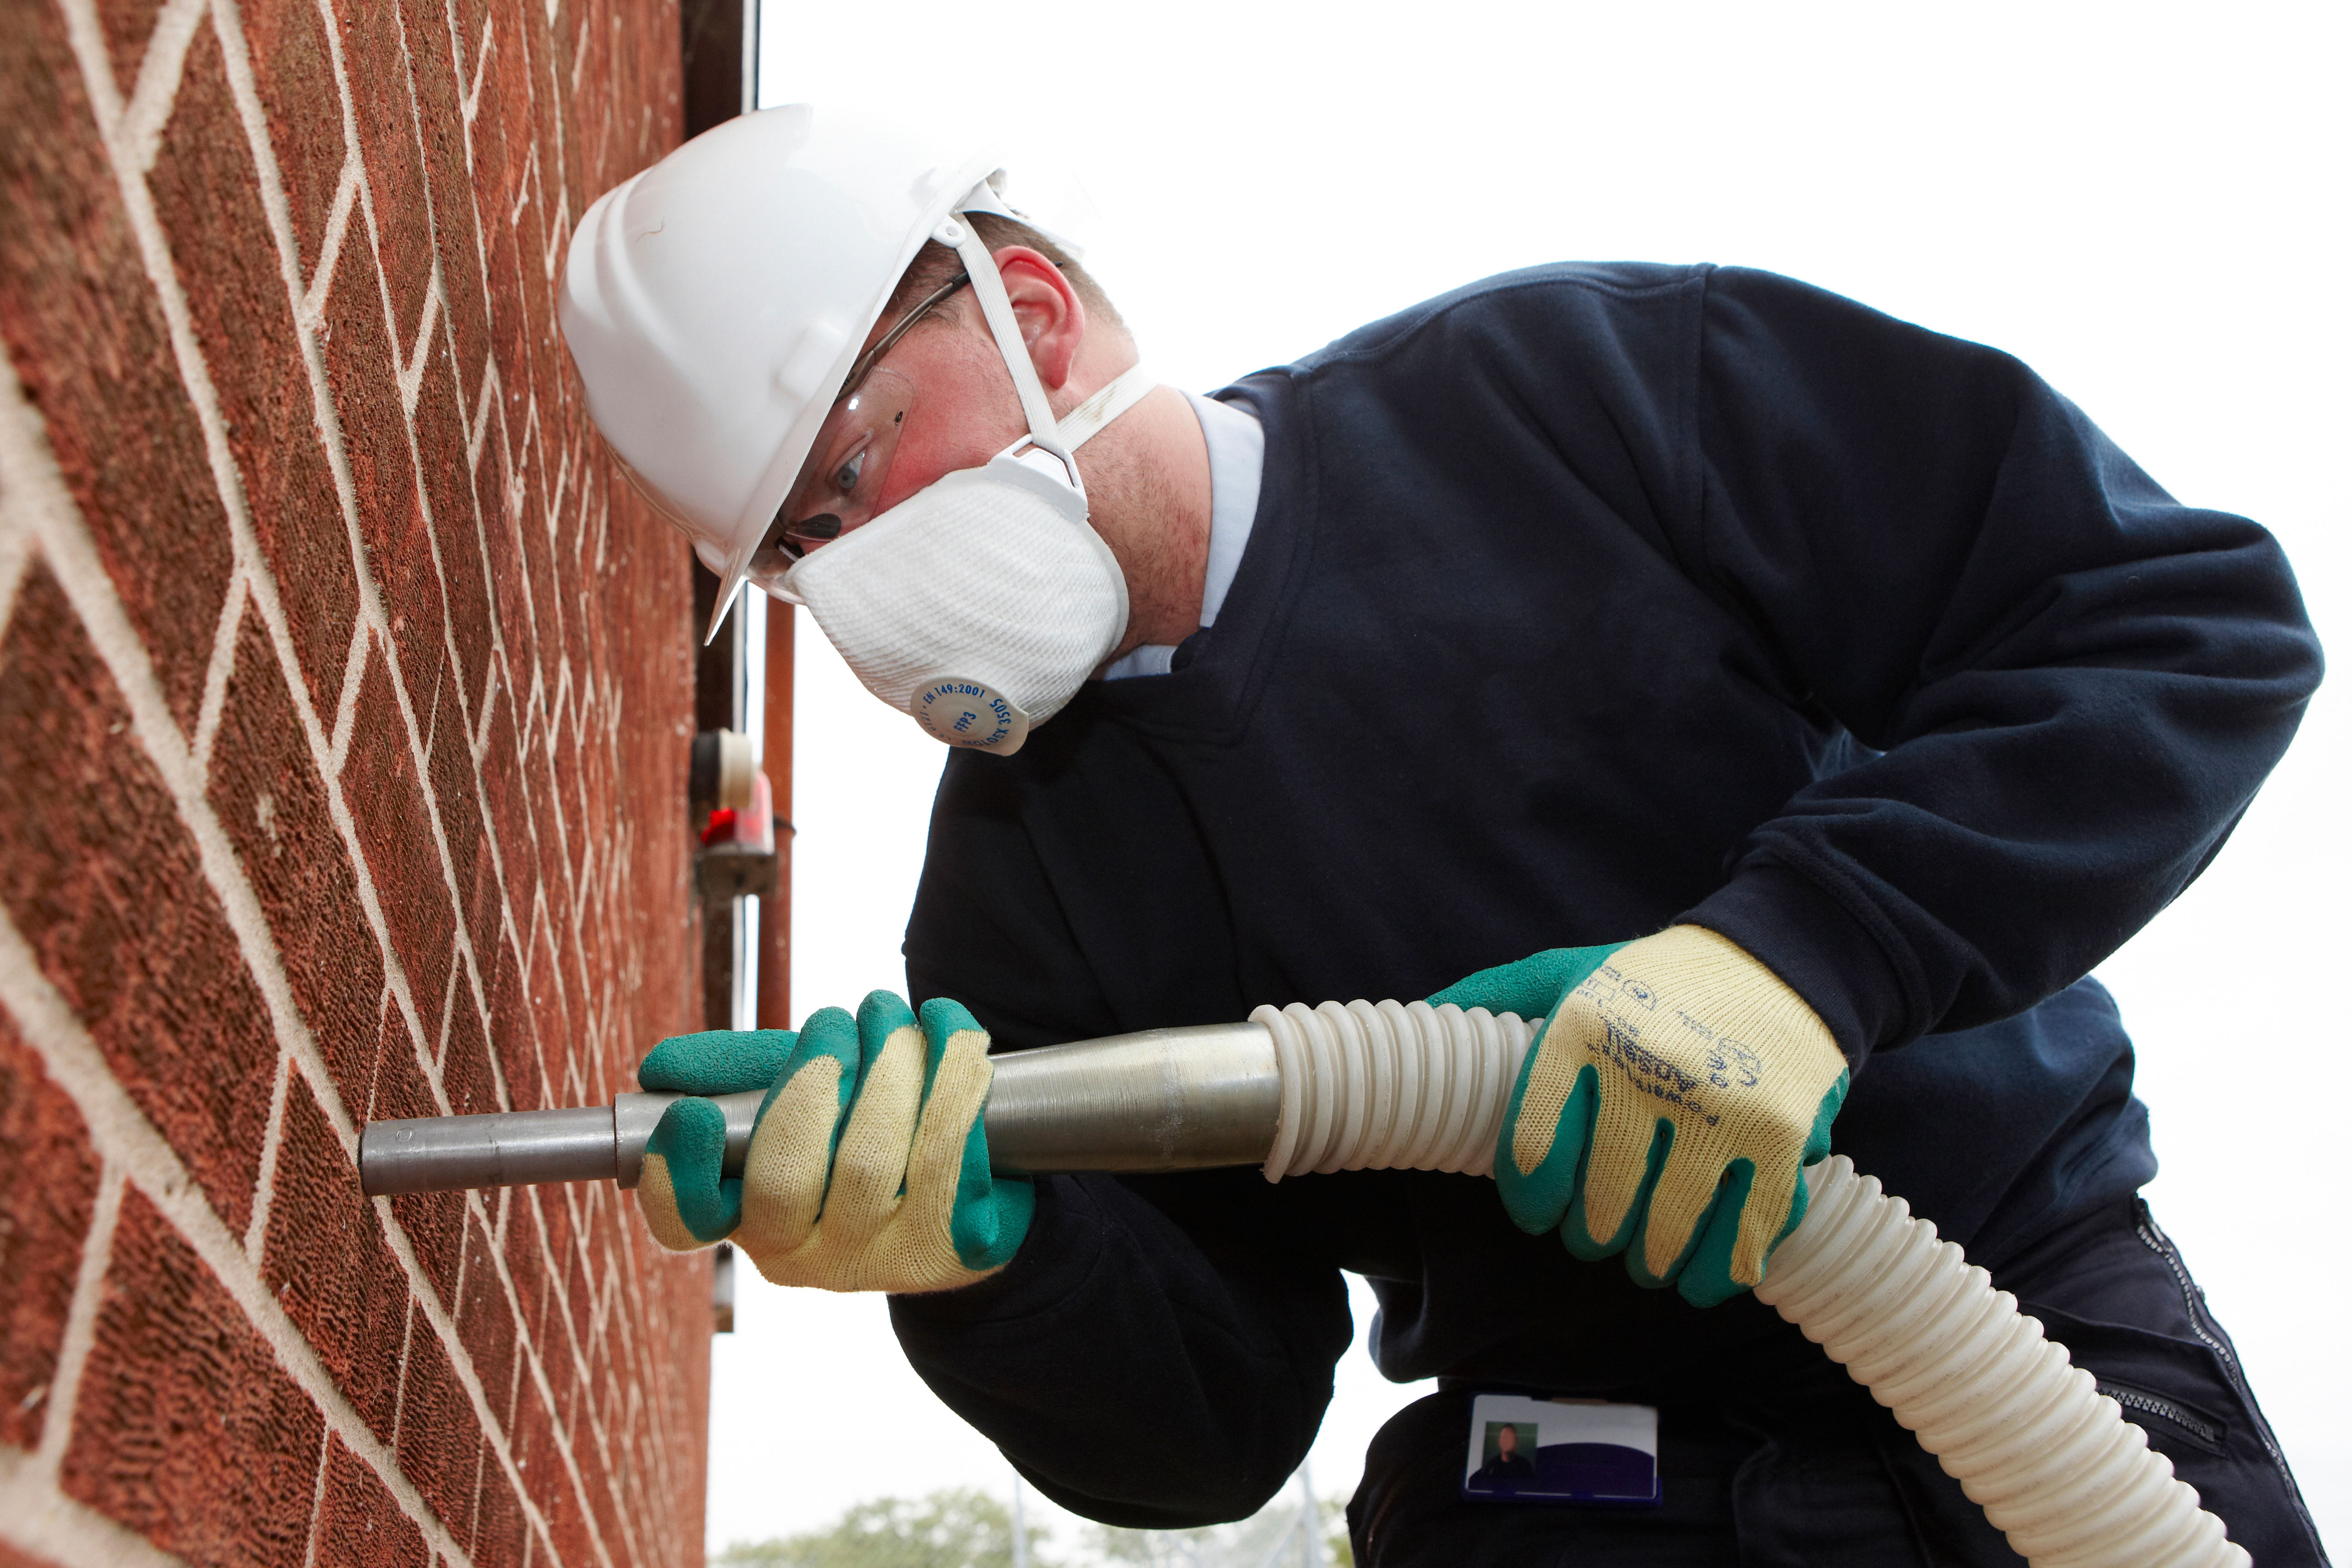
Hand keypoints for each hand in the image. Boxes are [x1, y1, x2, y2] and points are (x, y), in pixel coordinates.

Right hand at [632, 991, 1031, 1292]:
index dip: (677, 1175)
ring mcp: (890, 1259)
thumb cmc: (872, 1122)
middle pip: (784, 1178)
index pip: (688, 1223)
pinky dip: (951, 1072)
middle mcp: (814, 1258)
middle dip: (810, 1079)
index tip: (695, 1112)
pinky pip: (951, 1153)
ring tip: (890, 1013)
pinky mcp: (964, 1244)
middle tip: (835, 1021)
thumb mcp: (801, 1089)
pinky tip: (948, 1030)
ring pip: (869, 1159)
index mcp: (757, 1221)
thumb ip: (733, 1075)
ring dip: (883, 1064)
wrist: (990, 1165)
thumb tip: (658, 1069)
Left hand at [1431, 927, 1848, 1306]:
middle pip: (1603, 1201)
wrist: (1780, 959)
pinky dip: (1720, 1272)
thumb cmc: (1653, 980)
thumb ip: (1493, 997)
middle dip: (1593, 1234)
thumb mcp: (1567, 969)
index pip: (1535, 1146)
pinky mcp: (1784, 1138)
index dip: (1531, 1200)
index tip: (1537, 1213)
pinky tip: (1701, 1278)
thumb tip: (1414, 1024)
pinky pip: (1746, 1232)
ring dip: (1651, 1262)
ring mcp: (1723, 1109)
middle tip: (1595, 1234)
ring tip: (1644, 1260)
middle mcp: (1651, 1071)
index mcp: (1585, 1031)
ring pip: (1670, 1229)